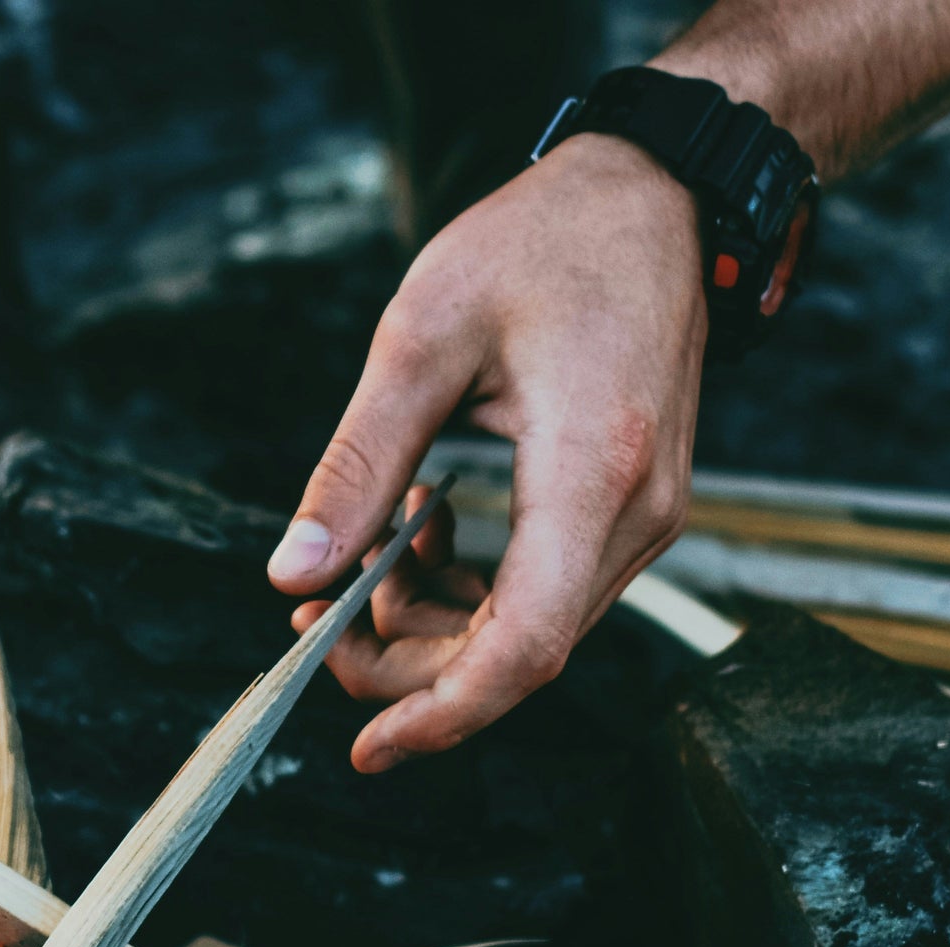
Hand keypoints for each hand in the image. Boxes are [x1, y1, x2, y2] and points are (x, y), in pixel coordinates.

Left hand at [267, 132, 706, 770]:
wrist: (658, 195)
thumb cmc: (545, 243)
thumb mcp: (420, 338)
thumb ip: (355, 466)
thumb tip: (291, 574)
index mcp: (590, 472)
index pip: (526, 647)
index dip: (444, 715)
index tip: (368, 748)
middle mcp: (635, 515)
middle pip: (516, 656)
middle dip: (407, 664)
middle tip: (317, 621)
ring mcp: (643, 518)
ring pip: (527, 631)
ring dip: (434, 624)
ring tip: (365, 559)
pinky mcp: (630, 510)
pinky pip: (545, 592)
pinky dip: (472, 591)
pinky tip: (424, 528)